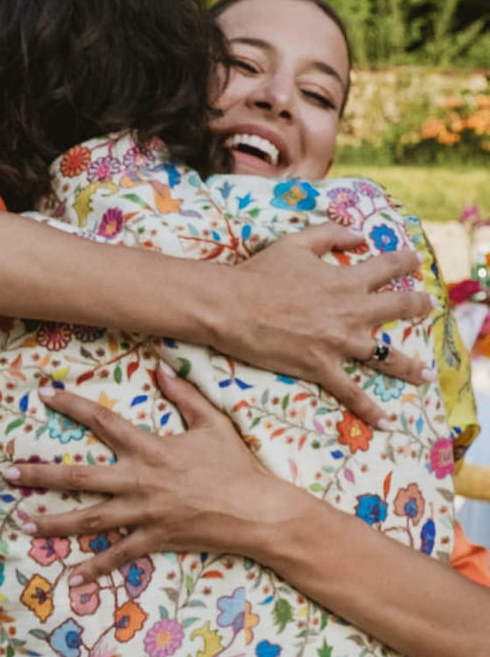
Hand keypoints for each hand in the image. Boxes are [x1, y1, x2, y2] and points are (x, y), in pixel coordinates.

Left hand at [2, 367, 290, 579]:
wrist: (258, 511)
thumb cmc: (235, 466)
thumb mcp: (212, 424)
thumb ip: (185, 395)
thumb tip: (162, 366)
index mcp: (150, 448)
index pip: (102, 421)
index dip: (71, 405)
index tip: (43, 395)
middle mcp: (140, 480)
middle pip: (80, 477)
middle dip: (40, 476)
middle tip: (6, 474)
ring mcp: (144, 512)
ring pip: (90, 519)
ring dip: (54, 523)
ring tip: (24, 524)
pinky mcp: (154, 538)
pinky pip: (119, 555)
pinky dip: (96, 567)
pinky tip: (72, 576)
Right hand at [218, 223, 433, 424]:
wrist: (230, 307)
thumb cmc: (258, 274)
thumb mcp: (296, 243)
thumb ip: (332, 234)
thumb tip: (360, 234)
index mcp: (347, 280)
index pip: (390, 266)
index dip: (406, 261)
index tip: (415, 261)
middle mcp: (353, 311)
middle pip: (400, 307)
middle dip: (418, 306)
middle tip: (426, 307)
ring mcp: (340, 342)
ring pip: (388, 356)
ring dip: (411, 366)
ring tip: (426, 373)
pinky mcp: (321, 367)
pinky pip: (352, 392)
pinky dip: (370, 409)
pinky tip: (388, 421)